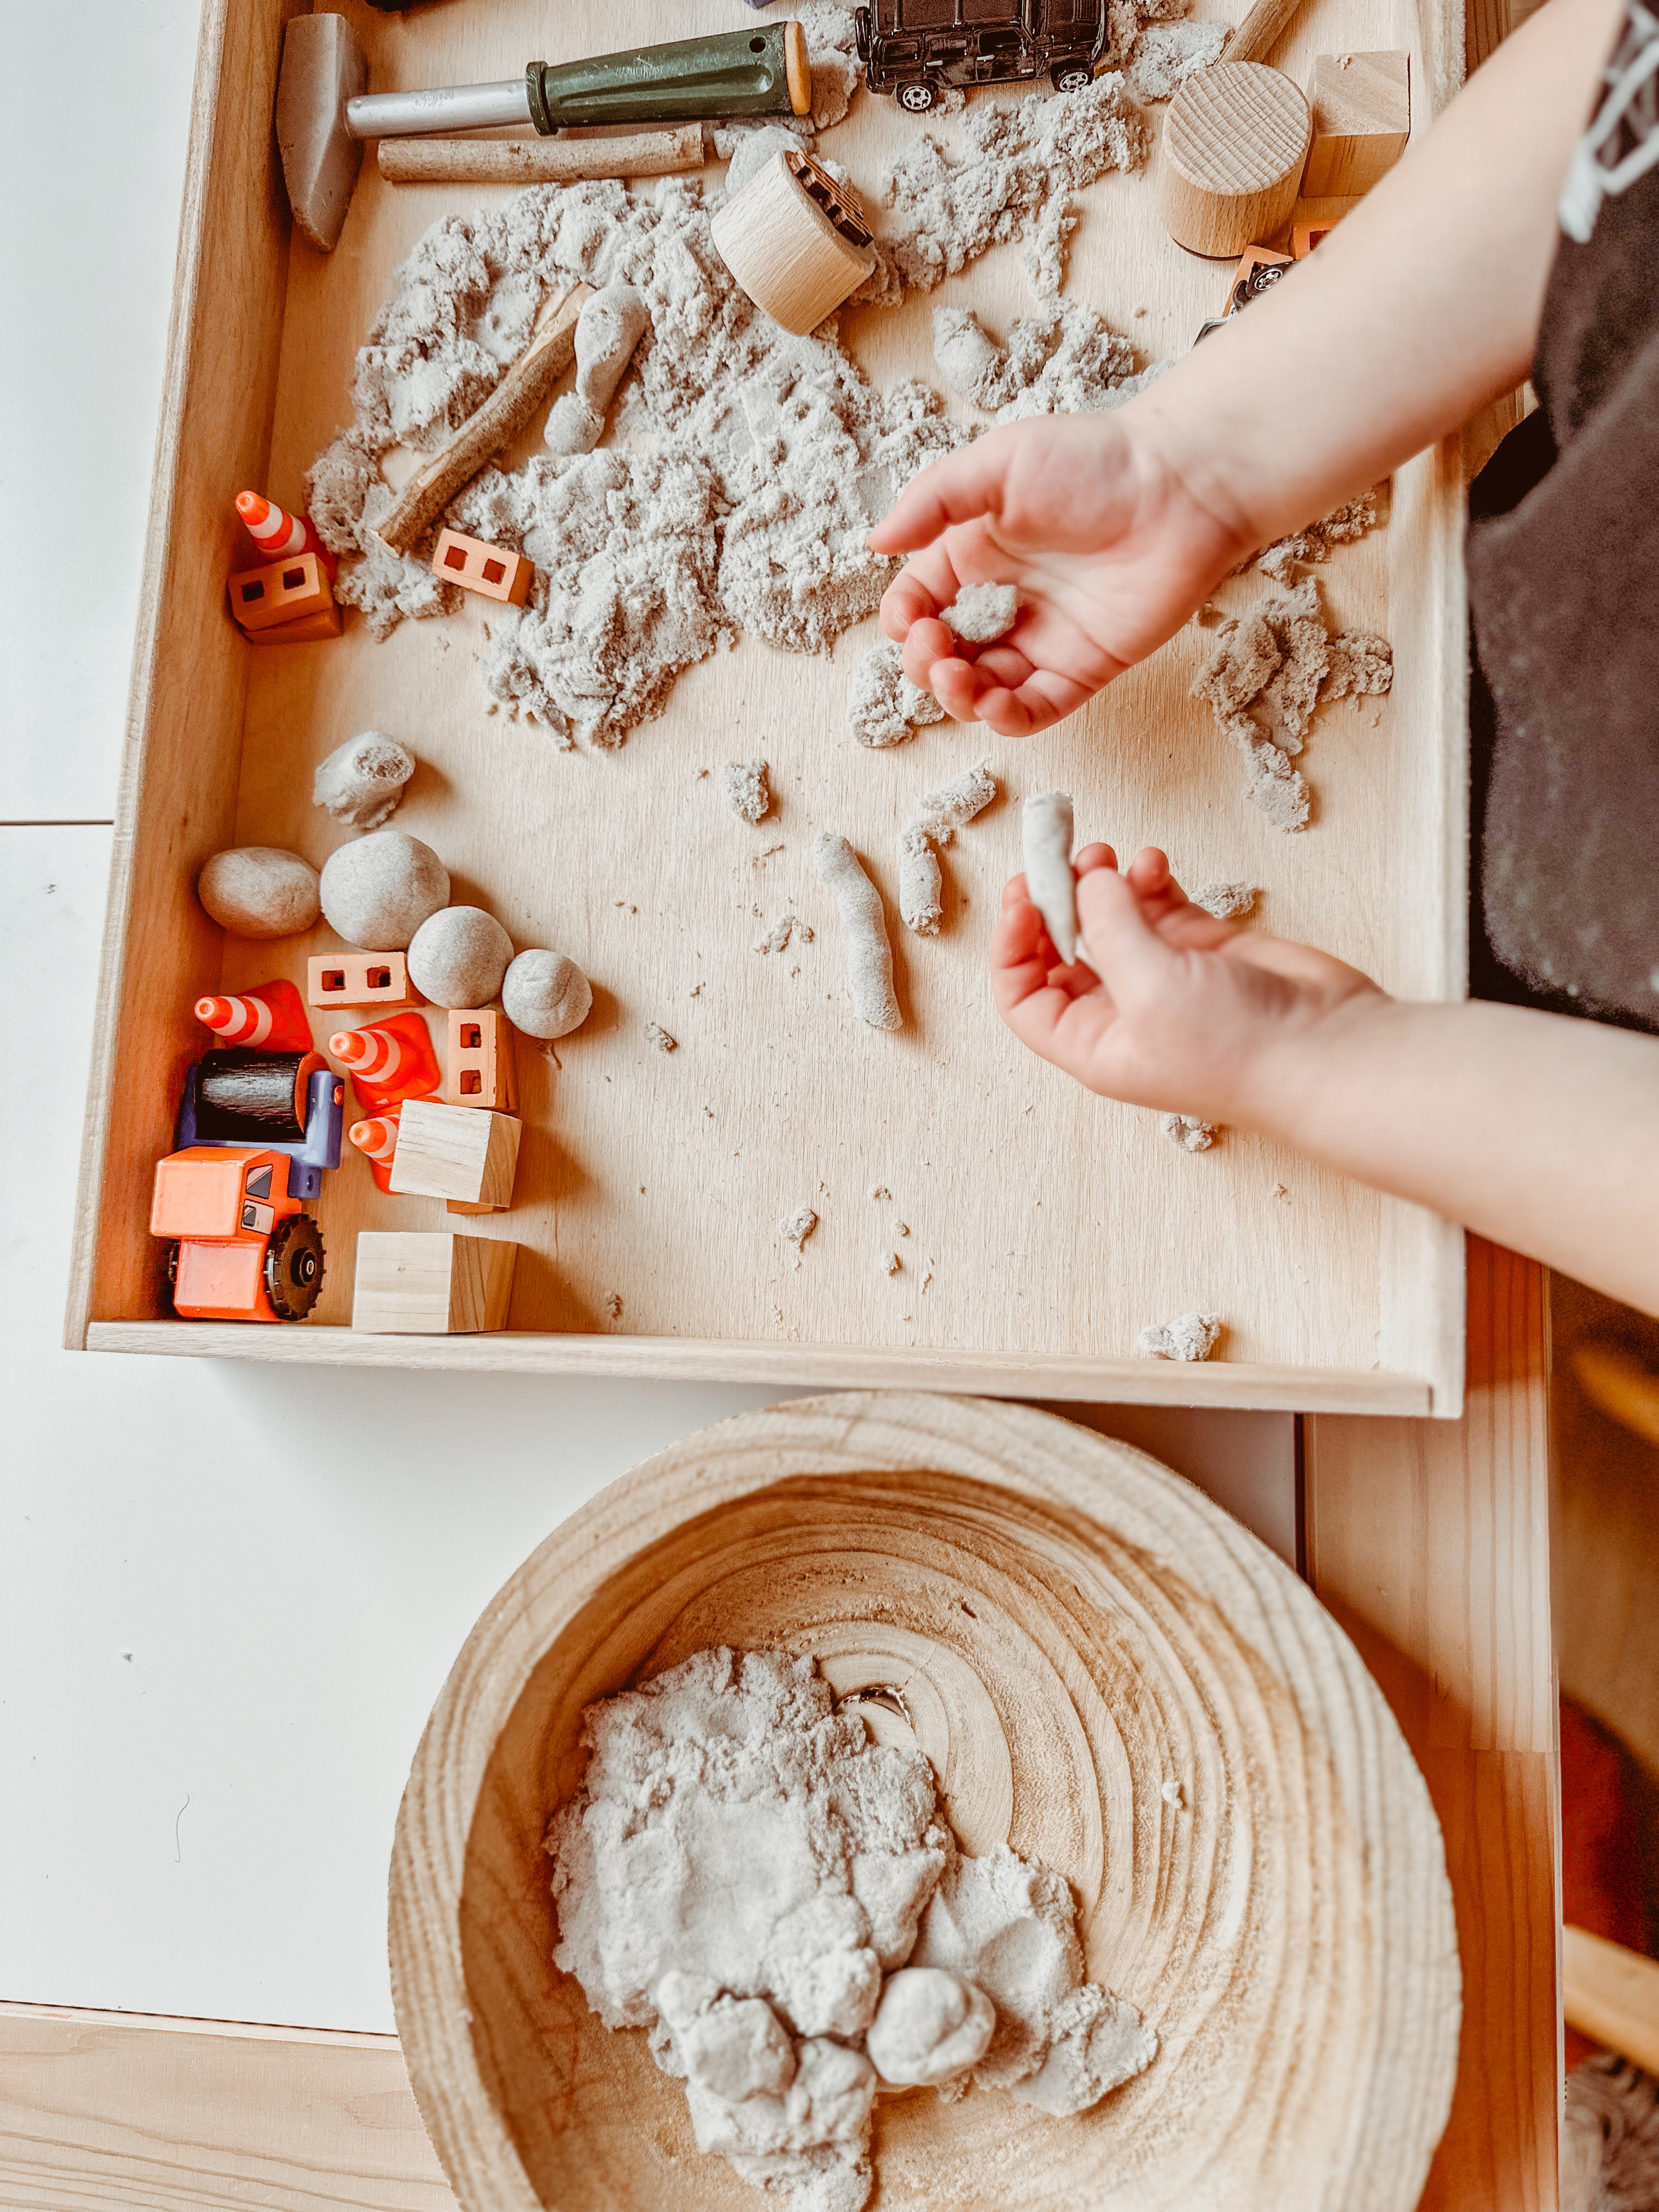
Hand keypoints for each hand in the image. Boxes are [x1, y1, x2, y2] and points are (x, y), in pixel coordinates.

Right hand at [867, 412, 1247, 737]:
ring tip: (957, 677)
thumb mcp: (997, 464)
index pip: (920, 602)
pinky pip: (1035, 709)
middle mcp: (1007, 600)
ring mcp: (1045, 638)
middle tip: (936, 648)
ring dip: (956, 696)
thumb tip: (876, 543)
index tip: (910, 620)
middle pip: (944, 655)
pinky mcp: (1085, 667)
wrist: (1181, 485)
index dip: (904, 620)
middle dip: (925, 664)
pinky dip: (1006, 718)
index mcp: (977, 553)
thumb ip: (932, 502)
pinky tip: (991, 705)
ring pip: (982, 690)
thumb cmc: (1094, 460)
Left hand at [990, 845, 1387, 1125]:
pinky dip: (1148, 879)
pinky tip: (1155, 864)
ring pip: (1108, 920)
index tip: (1022, 897)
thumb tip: (1086, 881)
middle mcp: (1121, 1013)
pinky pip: (1157, 905)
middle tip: (1058, 857)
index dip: (1012, 947)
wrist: (1326, 1050)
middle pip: (1059, 950)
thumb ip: (1108, 927)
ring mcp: (1162, 978)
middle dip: (1053, 902)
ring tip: (1104, 853)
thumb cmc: (1237, 1050)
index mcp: (1092, 1042)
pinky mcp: (1203, 949)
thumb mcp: (1149, 987)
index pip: (1022, 997)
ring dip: (1098, 882)